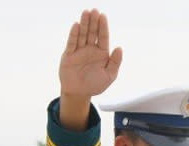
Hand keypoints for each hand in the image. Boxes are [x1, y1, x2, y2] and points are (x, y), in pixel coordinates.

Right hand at [59, 9, 122, 130]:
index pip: (103, 37)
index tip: (103, 16)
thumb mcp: (109, 75)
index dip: (103, 27)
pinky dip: (74, 34)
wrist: (79, 93)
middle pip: (92, 33)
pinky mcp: (69, 55)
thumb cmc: (95, 85)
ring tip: (86, 12)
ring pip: (82, 35)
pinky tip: (76, 25)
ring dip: (84, 24)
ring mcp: (79, 51)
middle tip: (94, 10)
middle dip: (93, 22)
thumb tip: (119, 48)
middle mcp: (90, 49)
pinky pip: (72, 43)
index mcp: (101, 53)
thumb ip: (115, 62)